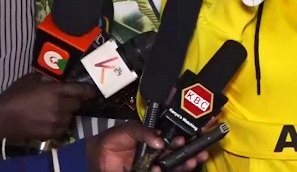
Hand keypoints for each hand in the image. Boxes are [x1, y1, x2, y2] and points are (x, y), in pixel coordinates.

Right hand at [0, 73, 94, 140]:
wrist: (2, 117)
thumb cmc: (15, 94)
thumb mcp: (32, 79)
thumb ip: (47, 78)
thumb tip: (57, 79)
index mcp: (55, 91)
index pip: (80, 90)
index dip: (88, 91)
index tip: (91, 92)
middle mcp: (59, 106)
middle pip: (77, 104)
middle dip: (74, 102)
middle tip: (66, 101)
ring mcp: (56, 121)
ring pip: (71, 117)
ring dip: (67, 114)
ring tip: (56, 112)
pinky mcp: (50, 133)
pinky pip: (63, 128)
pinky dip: (60, 125)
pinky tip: (51, 121)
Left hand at [86, 121, 207, 171]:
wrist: (96, 154)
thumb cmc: (113, 138)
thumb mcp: (129, 129)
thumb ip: (144, 132)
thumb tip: (160, 141)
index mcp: (156, 139)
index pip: (174, 140)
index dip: (186, 139)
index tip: (194, 139)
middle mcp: (157, 154)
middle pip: (178, 155)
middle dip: (190, 154)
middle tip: (200, 152)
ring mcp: (152, 166)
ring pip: (172, 166)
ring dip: (183, 165)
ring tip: (192, 162)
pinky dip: (161, 171)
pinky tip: (159, 169)